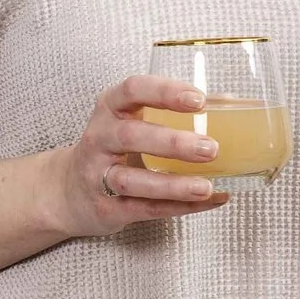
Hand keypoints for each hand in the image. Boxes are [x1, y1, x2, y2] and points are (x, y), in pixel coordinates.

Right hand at [47, 74, 230, 237]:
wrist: (69, 191)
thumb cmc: (114, 149)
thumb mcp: (131, 121)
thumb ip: (173, 112)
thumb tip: (231, 103)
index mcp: (111, 109)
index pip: (133, 90)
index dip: (165, 92)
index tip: (199, 100)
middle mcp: (100, 138)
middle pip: (131, 136)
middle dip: (172, 142)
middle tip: (210, 149)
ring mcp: (97, 175)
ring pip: (132, 180)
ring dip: (173, 184)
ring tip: (207, 187)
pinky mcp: (106, 207)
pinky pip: (144, 208)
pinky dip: (179, 207)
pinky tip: (209, 201)